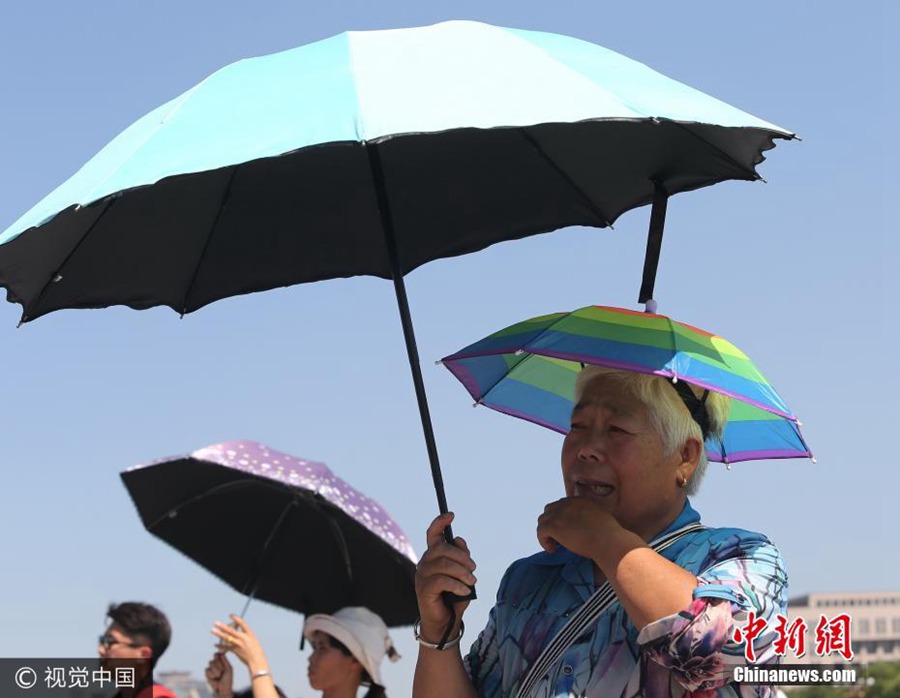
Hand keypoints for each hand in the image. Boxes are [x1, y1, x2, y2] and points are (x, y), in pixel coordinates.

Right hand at [205, 652, 232, 697]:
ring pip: (211, 663)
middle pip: (214, 658)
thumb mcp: (228, 669)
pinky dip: (211, 674)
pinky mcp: (207, 673)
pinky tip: (214, 678)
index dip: (218, 654)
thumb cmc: (227, 679)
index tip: (219, 656)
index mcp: (222, 661)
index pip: (218, 654)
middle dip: (218, 664)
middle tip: (222, 671)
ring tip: (219, 676)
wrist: (222, 688)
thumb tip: (222, 652)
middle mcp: (216, 663)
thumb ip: (225, 661)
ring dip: (216, 671)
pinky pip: (207, 670)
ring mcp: (211, 667)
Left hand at [211, 615, 269, 675]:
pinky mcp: (236, 651)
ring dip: (219, 634)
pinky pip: (226, 648)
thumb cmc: (256, 650)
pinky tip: (215, 645)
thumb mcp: (253, 639)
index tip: (230, 615)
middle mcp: (243, 638)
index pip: (242, 623)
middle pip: (231, 630)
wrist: (257, 660)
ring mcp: (239, 644)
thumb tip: (238, 631)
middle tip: (216, 623)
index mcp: (249, 633)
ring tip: (212, 630)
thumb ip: (246, 635)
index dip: (236, 618)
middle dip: (222, 626)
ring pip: (227, 638)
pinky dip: (220, 647)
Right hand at [414, 512, 476, 642]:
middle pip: (442, 549)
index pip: (432, 534)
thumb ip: (461, 557)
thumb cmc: (454, 597)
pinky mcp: (423, 589)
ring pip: (443, 564)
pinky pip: (442, 580)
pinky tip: (464, 591)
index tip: (451, 515)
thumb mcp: (462, 574)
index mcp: (433, 556)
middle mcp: (425, 563)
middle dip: (462, 556)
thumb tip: (458, 540)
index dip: (440, 522)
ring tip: (472, 581)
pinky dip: (457, 584)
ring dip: (462, 572)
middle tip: (474, 568)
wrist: (445, 623)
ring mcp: (422, 575)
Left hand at [537, 496, 618, 558]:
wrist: (607, 541)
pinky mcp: (553, 525)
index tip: (565, 531)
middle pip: (550, 510)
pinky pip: (540, 531)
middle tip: (558, 538)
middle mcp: (567, 503)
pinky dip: (543, 541)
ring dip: (547, 532)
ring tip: (555, 545)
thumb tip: (588, 528)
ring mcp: (559, 513)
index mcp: (580, 500)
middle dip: (552, 523)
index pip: (563, 506)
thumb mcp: (602, 519)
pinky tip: (552, 550)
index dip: (561, 519)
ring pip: (543, 520)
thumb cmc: (610, 536)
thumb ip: (592, 517)